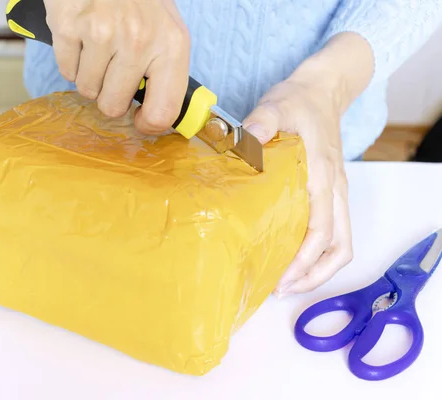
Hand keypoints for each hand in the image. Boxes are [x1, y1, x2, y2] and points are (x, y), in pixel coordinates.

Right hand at [44, 0, 190, 133]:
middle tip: (112, 70)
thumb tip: (159, 117)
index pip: (164, 112)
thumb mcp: (167, 29)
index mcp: (171, 45)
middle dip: (109, 94)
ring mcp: (102, 33)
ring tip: (99, 46)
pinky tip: (82, 37)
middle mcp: (139, 41)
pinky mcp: (69, 26)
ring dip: (90, 75)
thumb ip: (165, 72)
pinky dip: (72, 60)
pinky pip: (66, 70)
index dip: (148, 125)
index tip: (139, 121)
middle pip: (113, 106)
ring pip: (87, 90)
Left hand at [243, 77, 352, 295]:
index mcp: (322, 176)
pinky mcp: (329, 191)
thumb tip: (247, 140)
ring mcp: (335, 192)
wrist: (323, 91)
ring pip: (340, 242)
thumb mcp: (278, 105)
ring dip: (319, 268)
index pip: (321, 230)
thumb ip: (263, 121)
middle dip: (314, 275)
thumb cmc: (299, 101)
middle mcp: (334, 189)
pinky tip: (291, 255)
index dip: (304, 260)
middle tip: (281, 289)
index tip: (282, 278)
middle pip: (339, 247)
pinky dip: (317, 252)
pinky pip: (333, 231)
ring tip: (288, 282)